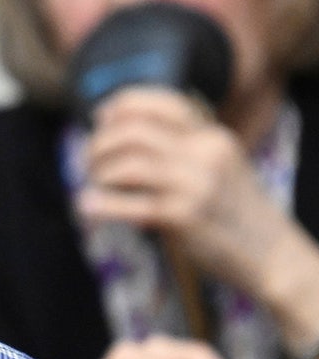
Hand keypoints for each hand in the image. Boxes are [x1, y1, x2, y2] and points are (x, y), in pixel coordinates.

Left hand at [75, 87, 289, 292]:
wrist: (272, 254)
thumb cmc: (233, 209)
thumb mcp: (219, 164)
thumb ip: (181, 147)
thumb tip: (118, 132)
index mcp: (212, 137)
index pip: (163, 103)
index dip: (123, 104)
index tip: (99, 118)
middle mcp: (205, 154)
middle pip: (134, 131)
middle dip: (100, 143)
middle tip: (90, 160)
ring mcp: (196, 186)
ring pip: (127, 165)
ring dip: (99, 172)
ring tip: (95, 184)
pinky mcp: (184, 217)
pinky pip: (129, 204)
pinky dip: (100, 205)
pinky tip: (86, 206)